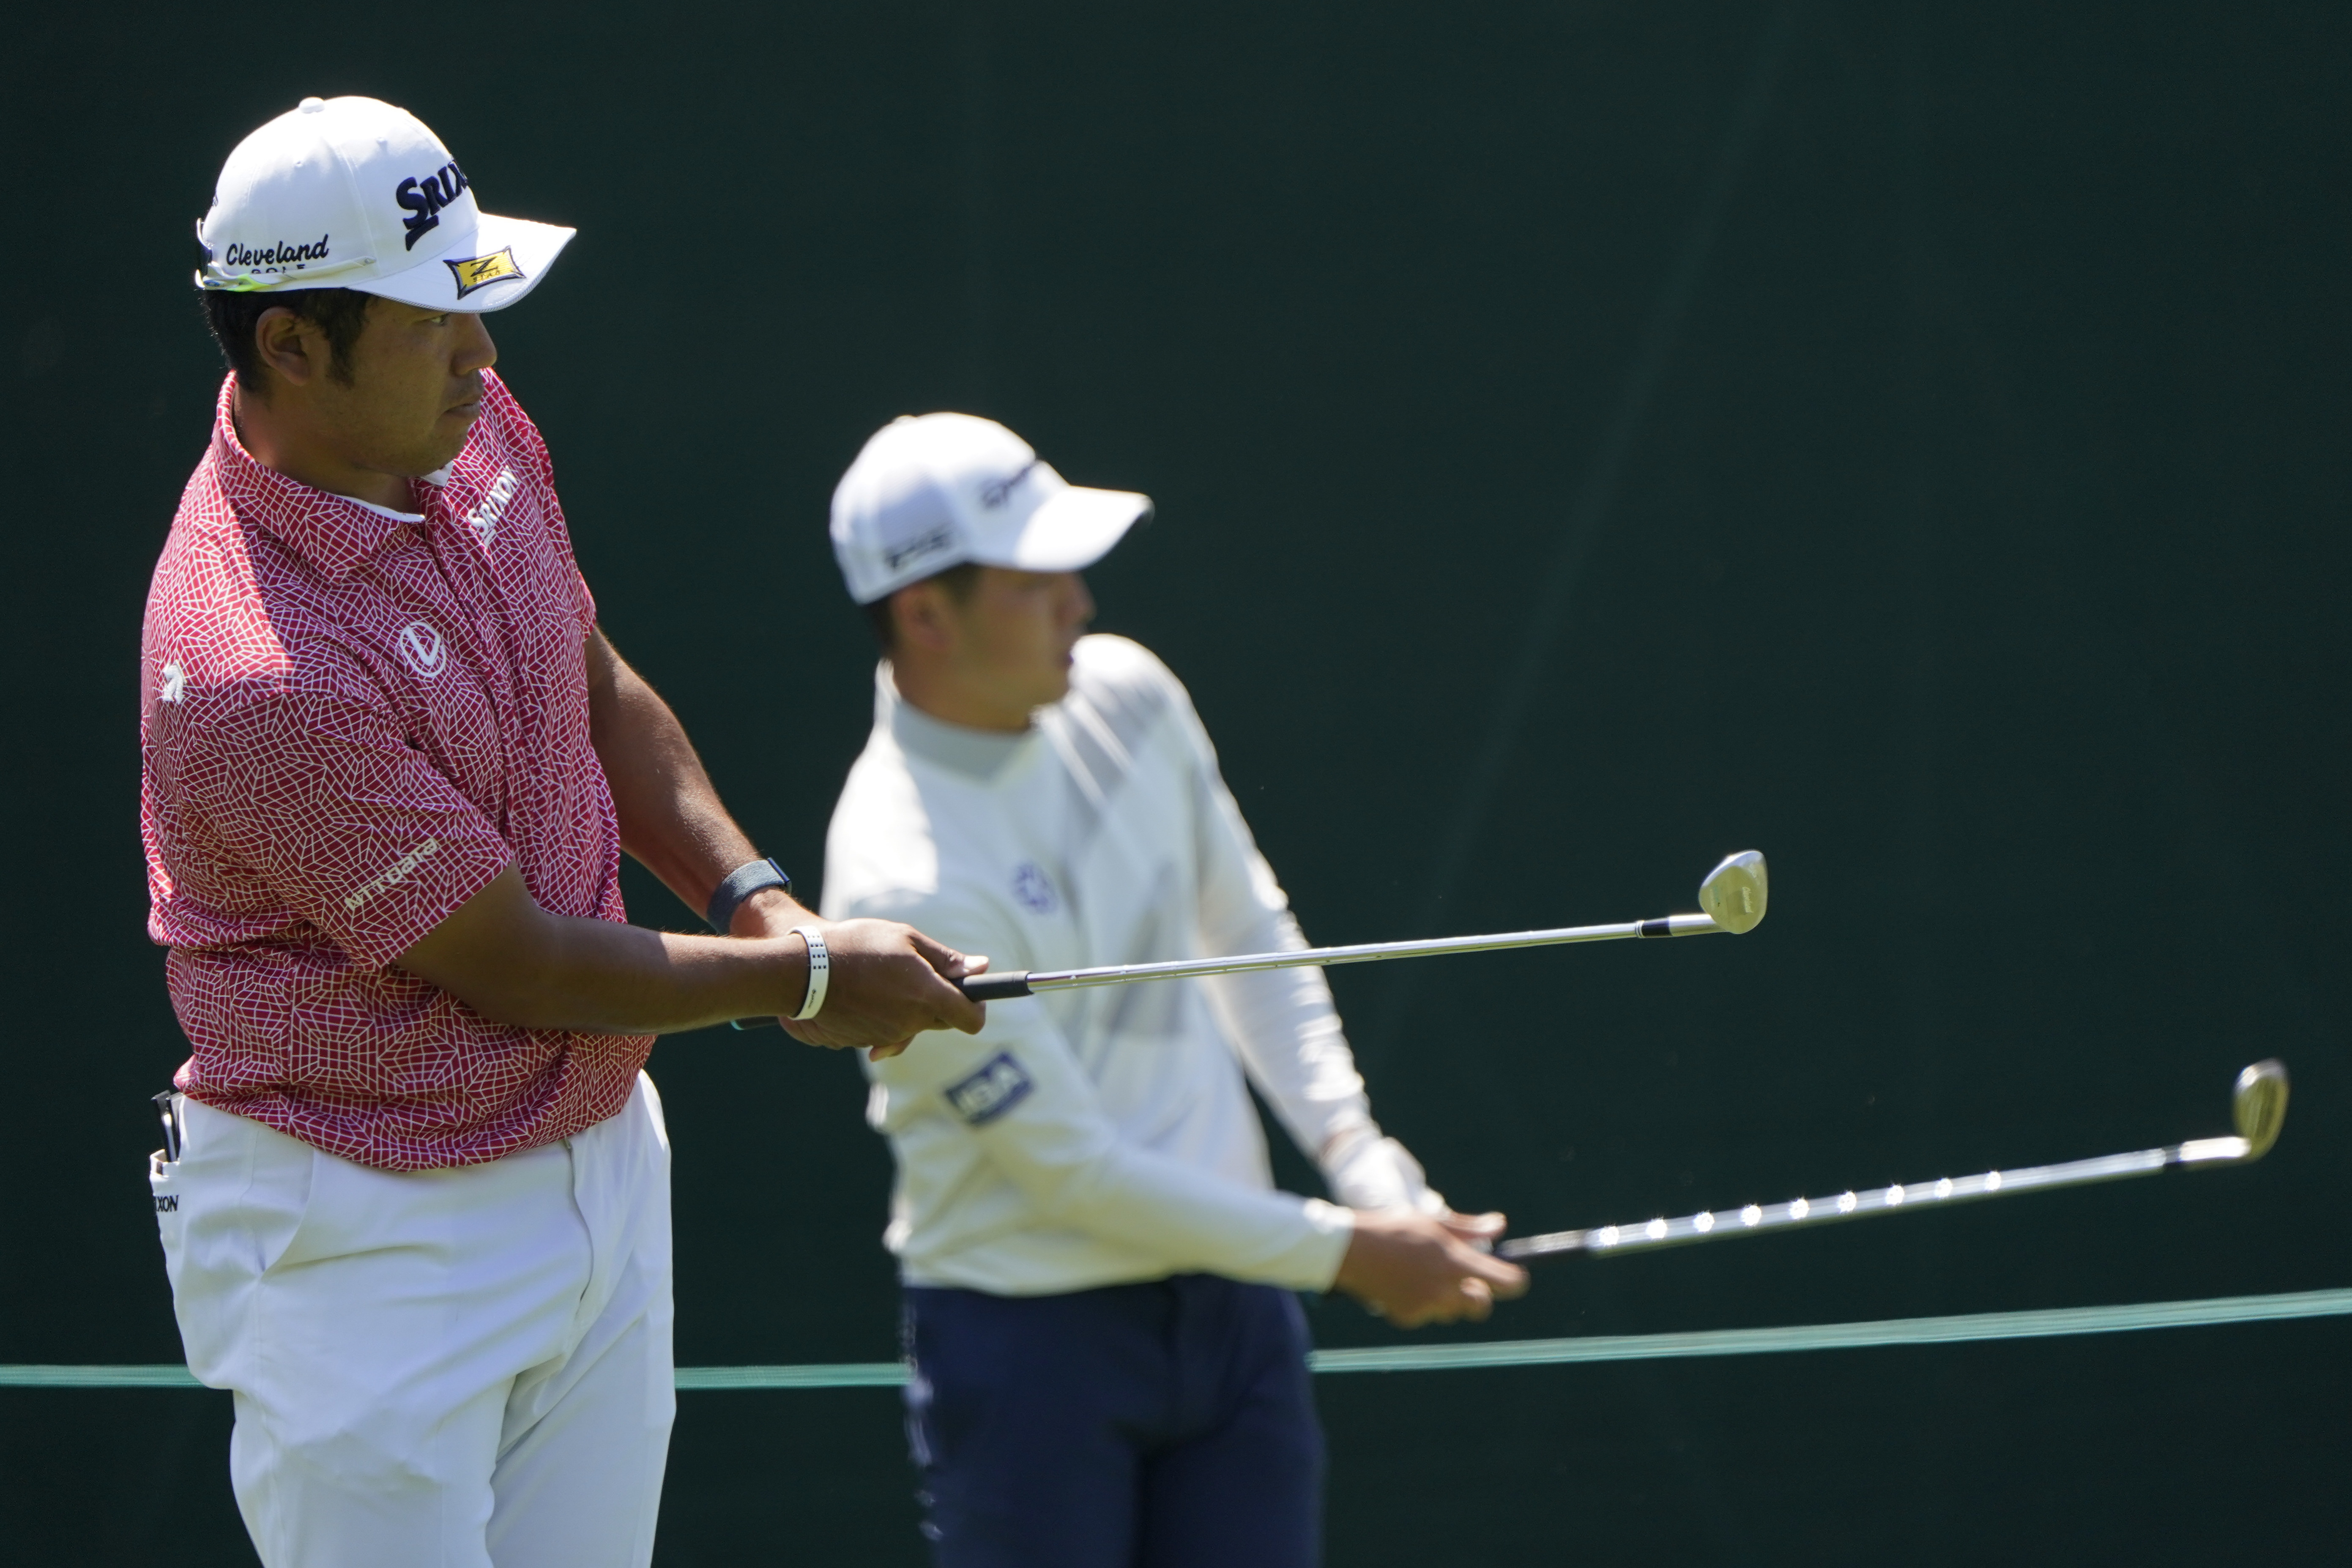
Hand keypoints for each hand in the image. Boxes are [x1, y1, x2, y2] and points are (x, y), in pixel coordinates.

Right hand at [773, 919, 987, 1058]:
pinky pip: (889, 1033)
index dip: (977, 1007)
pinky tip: (868, 994)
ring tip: (885, 978)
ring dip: (911, 1007)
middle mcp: (911, 1023)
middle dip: (942, 1002)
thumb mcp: (905, 939)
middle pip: (944, 1021)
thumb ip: (945, 958)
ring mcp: (888, 1036)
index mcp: (927, 996)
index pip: (971, 1019)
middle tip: (921, 973)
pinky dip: (886, 1016)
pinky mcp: (866, 1042)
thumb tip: (981, 967)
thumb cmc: (857, 946)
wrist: (804, 971)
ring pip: (914, 1027)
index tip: (971, 992)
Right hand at [1330, 1209, 1525, 1327]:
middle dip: (1478, 1294)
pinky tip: (1406, 1284)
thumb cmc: (1394, 1229)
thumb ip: (1470, 1229)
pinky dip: (1423, 1304)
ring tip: (1424, 1274)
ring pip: (1453, 1311)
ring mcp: (1426, 1307)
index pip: (1506, 1283)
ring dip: (1448, 1298)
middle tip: (1463, 1278)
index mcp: (1455, 1263)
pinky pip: (1428, 1316)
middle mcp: (1444, 1290)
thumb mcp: (1434, 1223)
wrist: (1350, 1250)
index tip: (1512, 1278)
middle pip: (1481, 1306)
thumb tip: (1500, 1226)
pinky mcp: (1408, 1318)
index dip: (1514, 1281)